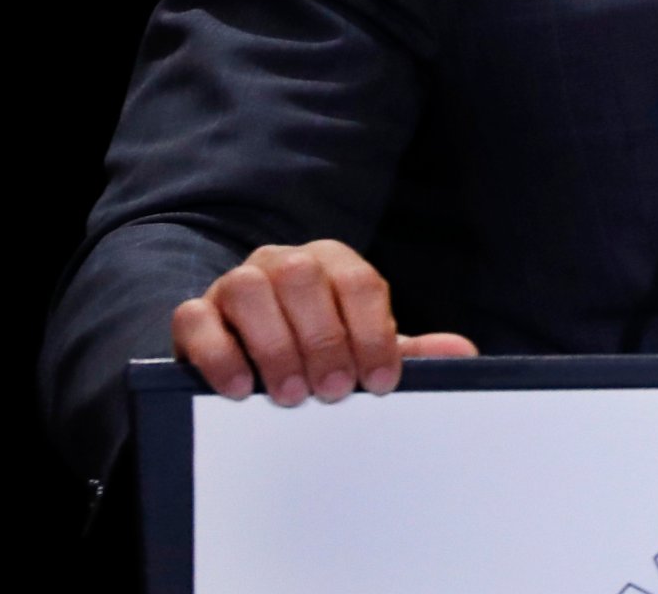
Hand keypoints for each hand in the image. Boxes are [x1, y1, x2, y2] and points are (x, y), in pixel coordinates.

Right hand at [170, 239, 477, 404]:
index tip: (381, 383)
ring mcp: (235, 284)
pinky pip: (195, 319)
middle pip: (303, 279)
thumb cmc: (321, 352)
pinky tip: (240, 388)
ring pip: (249, 291)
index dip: (374, 332)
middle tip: (333, 392)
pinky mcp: (195, 314)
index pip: (359, 282)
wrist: (254, 361)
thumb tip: (462, 354)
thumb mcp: (365, 351)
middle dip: (324, 339)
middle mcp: (283, 263)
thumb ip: (409, 351)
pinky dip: (219, 353)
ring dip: (274, 345)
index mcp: (333, 263)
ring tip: (292, 394)